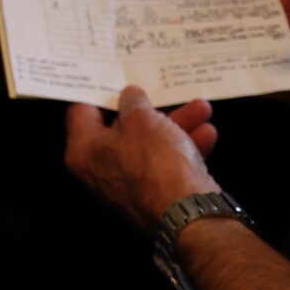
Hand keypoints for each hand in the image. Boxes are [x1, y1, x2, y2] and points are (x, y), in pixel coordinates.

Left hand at [65, 88, 219, 231]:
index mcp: (83, 150)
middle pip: (122, 128)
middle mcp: (100, 169)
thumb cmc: (154, 162)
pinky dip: (185, 148)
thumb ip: (133, 101)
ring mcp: (129, 184)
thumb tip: (130, 96)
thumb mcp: (141, 117)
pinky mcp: (154, 195)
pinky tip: (207, 133)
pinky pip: (166, 164)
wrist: (186, 213)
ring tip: (201, 108)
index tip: (113, 76)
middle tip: (162, 89)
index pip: (82, 112)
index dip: (100, 91)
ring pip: (150, 144)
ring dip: (177, 125)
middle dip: (151, 108)